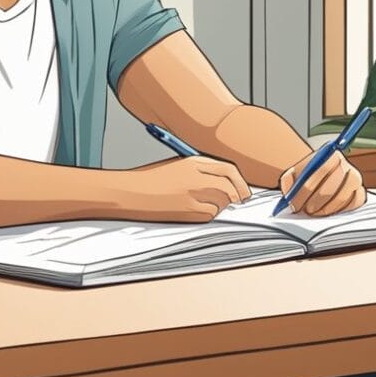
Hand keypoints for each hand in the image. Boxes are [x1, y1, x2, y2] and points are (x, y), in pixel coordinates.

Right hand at [108, 157, 251, 222]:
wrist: (132, 192)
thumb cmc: (153, 180)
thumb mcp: (178, 166)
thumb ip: (202, 171)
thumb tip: (228, 183)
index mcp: (192, 162)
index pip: (228, 169)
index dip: (240, 181)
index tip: (244, 189)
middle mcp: (195, 176)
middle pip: (229, 187)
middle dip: (237, 195)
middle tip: (238, 201)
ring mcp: (192, 194)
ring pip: (221, 202)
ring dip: (220, 205)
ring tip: (205, 203)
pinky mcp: (188, 210)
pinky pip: (210, 215)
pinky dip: (208, 214)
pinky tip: (195, 210)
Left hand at [278, 149, 365, 215]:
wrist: (316, 178)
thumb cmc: (305, 177)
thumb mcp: (293, 174)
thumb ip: (288, 181)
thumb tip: (289, 193)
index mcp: (329, 153)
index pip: (322, 168)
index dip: (308, 188)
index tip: (297, 202)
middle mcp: (345, 164)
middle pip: (334, 183)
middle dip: (317, 200)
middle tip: (306, 210)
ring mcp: (355, 178)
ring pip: (344, 195)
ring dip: (327, 207)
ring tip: (314, 212)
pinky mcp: (360, 192)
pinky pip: (355, 203)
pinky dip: (340, 209)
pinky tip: (327, 211)